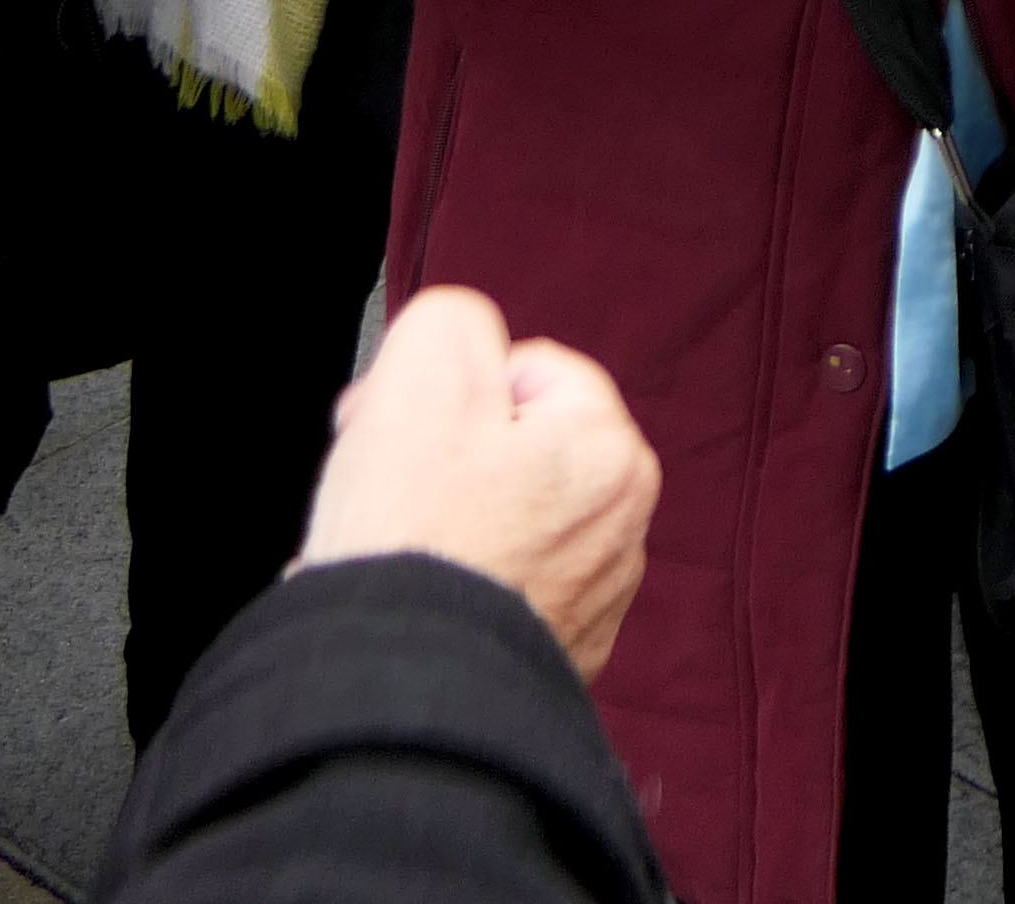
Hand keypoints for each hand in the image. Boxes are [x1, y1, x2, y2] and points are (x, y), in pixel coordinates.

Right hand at [290, 285, 660, 680]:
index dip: (445, 390)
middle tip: (393, 490)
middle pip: (512, 449)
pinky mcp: (549, 660)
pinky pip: (493, 591)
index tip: (402, 428)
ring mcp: (589, 603)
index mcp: (611, 450)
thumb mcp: (423, 373)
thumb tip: (463, 339)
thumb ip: (455, 323)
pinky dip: (456, 588)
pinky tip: (420, 600)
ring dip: (447, 525)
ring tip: (401, 552)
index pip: (523, 371)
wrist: (397, 691)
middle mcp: (620, 528)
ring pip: (500, 521)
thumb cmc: (414, 541)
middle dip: (445, 457)